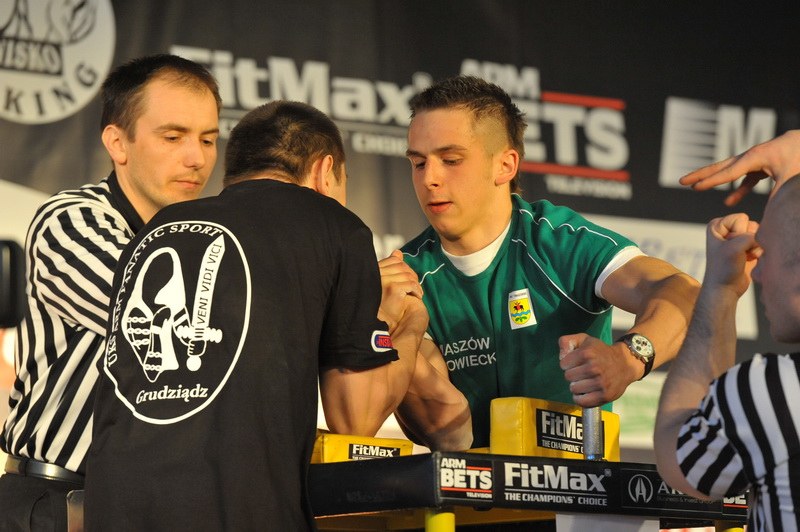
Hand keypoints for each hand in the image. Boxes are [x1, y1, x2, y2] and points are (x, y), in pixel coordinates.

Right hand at [377, 250, 423, 331]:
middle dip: (412, 275)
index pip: (394, 260)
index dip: (404, 267)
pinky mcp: (392, 288)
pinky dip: (417, 290)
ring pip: (408, 276)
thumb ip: (390, 266)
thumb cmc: (381, 303)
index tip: (408, 277)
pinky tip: (417, 296)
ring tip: (417, 292)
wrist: (377, 322)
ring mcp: (384, 280)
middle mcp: (377, 274)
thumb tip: (398, 252)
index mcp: (375, 270)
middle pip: (402, 267)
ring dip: (416, 284)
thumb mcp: (385, 282)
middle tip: (415, 286)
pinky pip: (411, 284)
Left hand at [558, 334, 639, 406]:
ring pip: (574, 389)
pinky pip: (582, 401)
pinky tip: (586, 391)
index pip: (563, 364)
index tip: (576, 362)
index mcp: (587, 353)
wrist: (625, 363)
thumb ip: (567, 342)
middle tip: (582, 372)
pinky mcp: (605, 396)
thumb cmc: (601, 352)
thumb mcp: (584, 340)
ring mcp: (600, 383)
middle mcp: (594, 368)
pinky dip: (581, 398)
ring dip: (577, 386)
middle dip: (573, 374)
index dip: (568, 363)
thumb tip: (561, 356)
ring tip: (586, 381)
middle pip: (568, 377)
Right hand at [679, 130, 799, 205]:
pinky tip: (730, 202)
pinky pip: (744, 179)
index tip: (693, 188)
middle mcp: (750, 157)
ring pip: (728, 171)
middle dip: (700, 174)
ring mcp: (755, 161)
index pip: (728, 172)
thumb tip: (768, 217)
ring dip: (712, 179)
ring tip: (696, 187)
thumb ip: (777, 197)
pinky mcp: (762, 166)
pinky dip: (737, 190)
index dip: (710, 181)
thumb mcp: (790, 178)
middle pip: (719, 167)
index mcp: (754, 157)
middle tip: (682, 180)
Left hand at [703, 214, 760, 295]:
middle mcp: (726, 229)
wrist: (725, 288)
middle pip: (751, 224)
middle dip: (748, 240)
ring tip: (743, 256)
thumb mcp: (734, 248)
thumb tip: (763, 236)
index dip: (739, 233)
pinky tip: (748, 260)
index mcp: (717, 225)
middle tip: (737, 253)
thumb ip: (750, 235)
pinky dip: (757, 252)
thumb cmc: (724, 268)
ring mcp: (737, 238)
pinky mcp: (746, 247)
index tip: (728, 247)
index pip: (741, 218)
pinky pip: (761, 243)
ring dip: (754, 247)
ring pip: (758, 234)